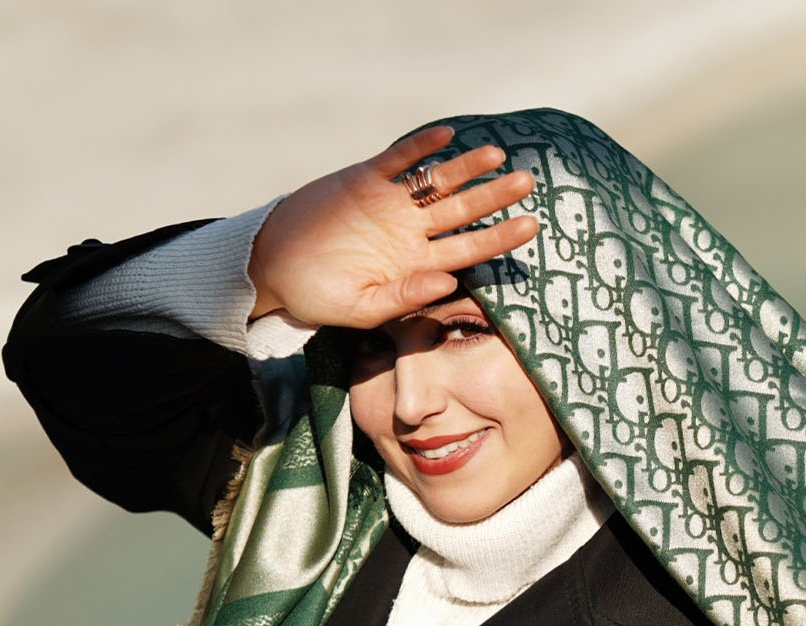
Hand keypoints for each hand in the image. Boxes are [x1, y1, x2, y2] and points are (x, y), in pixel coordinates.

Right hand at [247, 125, 538, 330]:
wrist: (274, 270)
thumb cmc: (321, 298)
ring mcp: (389, 205)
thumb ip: (407, 298)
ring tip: (497, 153)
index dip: (500, 238)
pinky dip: (419, 148)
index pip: (468, 249)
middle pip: (462, 210)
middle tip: (529, 181)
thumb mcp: (364, 310)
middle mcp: (410, 233)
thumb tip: (448, 285)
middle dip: (494, 196)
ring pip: (436, 182)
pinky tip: (446, 136)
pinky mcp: (362, 181)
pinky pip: (397, 161)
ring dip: (466, 168)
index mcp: (417, 266)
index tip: (530, 227)